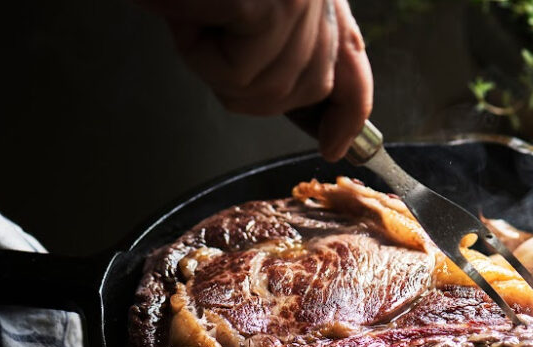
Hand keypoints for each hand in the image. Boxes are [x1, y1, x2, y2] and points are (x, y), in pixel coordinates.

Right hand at [143, 0, 372, 161]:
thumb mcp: (236, 5)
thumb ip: (267, 39)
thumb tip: (278, 97)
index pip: (350, 66)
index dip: (346, 114)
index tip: (333, 146)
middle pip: (299, 91)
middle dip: (241, 85)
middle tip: (200, 36)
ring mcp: (300, 4)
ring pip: (260, 88)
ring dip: (208, 62)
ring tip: (188, 13)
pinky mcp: (272, 9)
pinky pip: (235, 71)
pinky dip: (196, 49)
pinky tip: (182, 11)